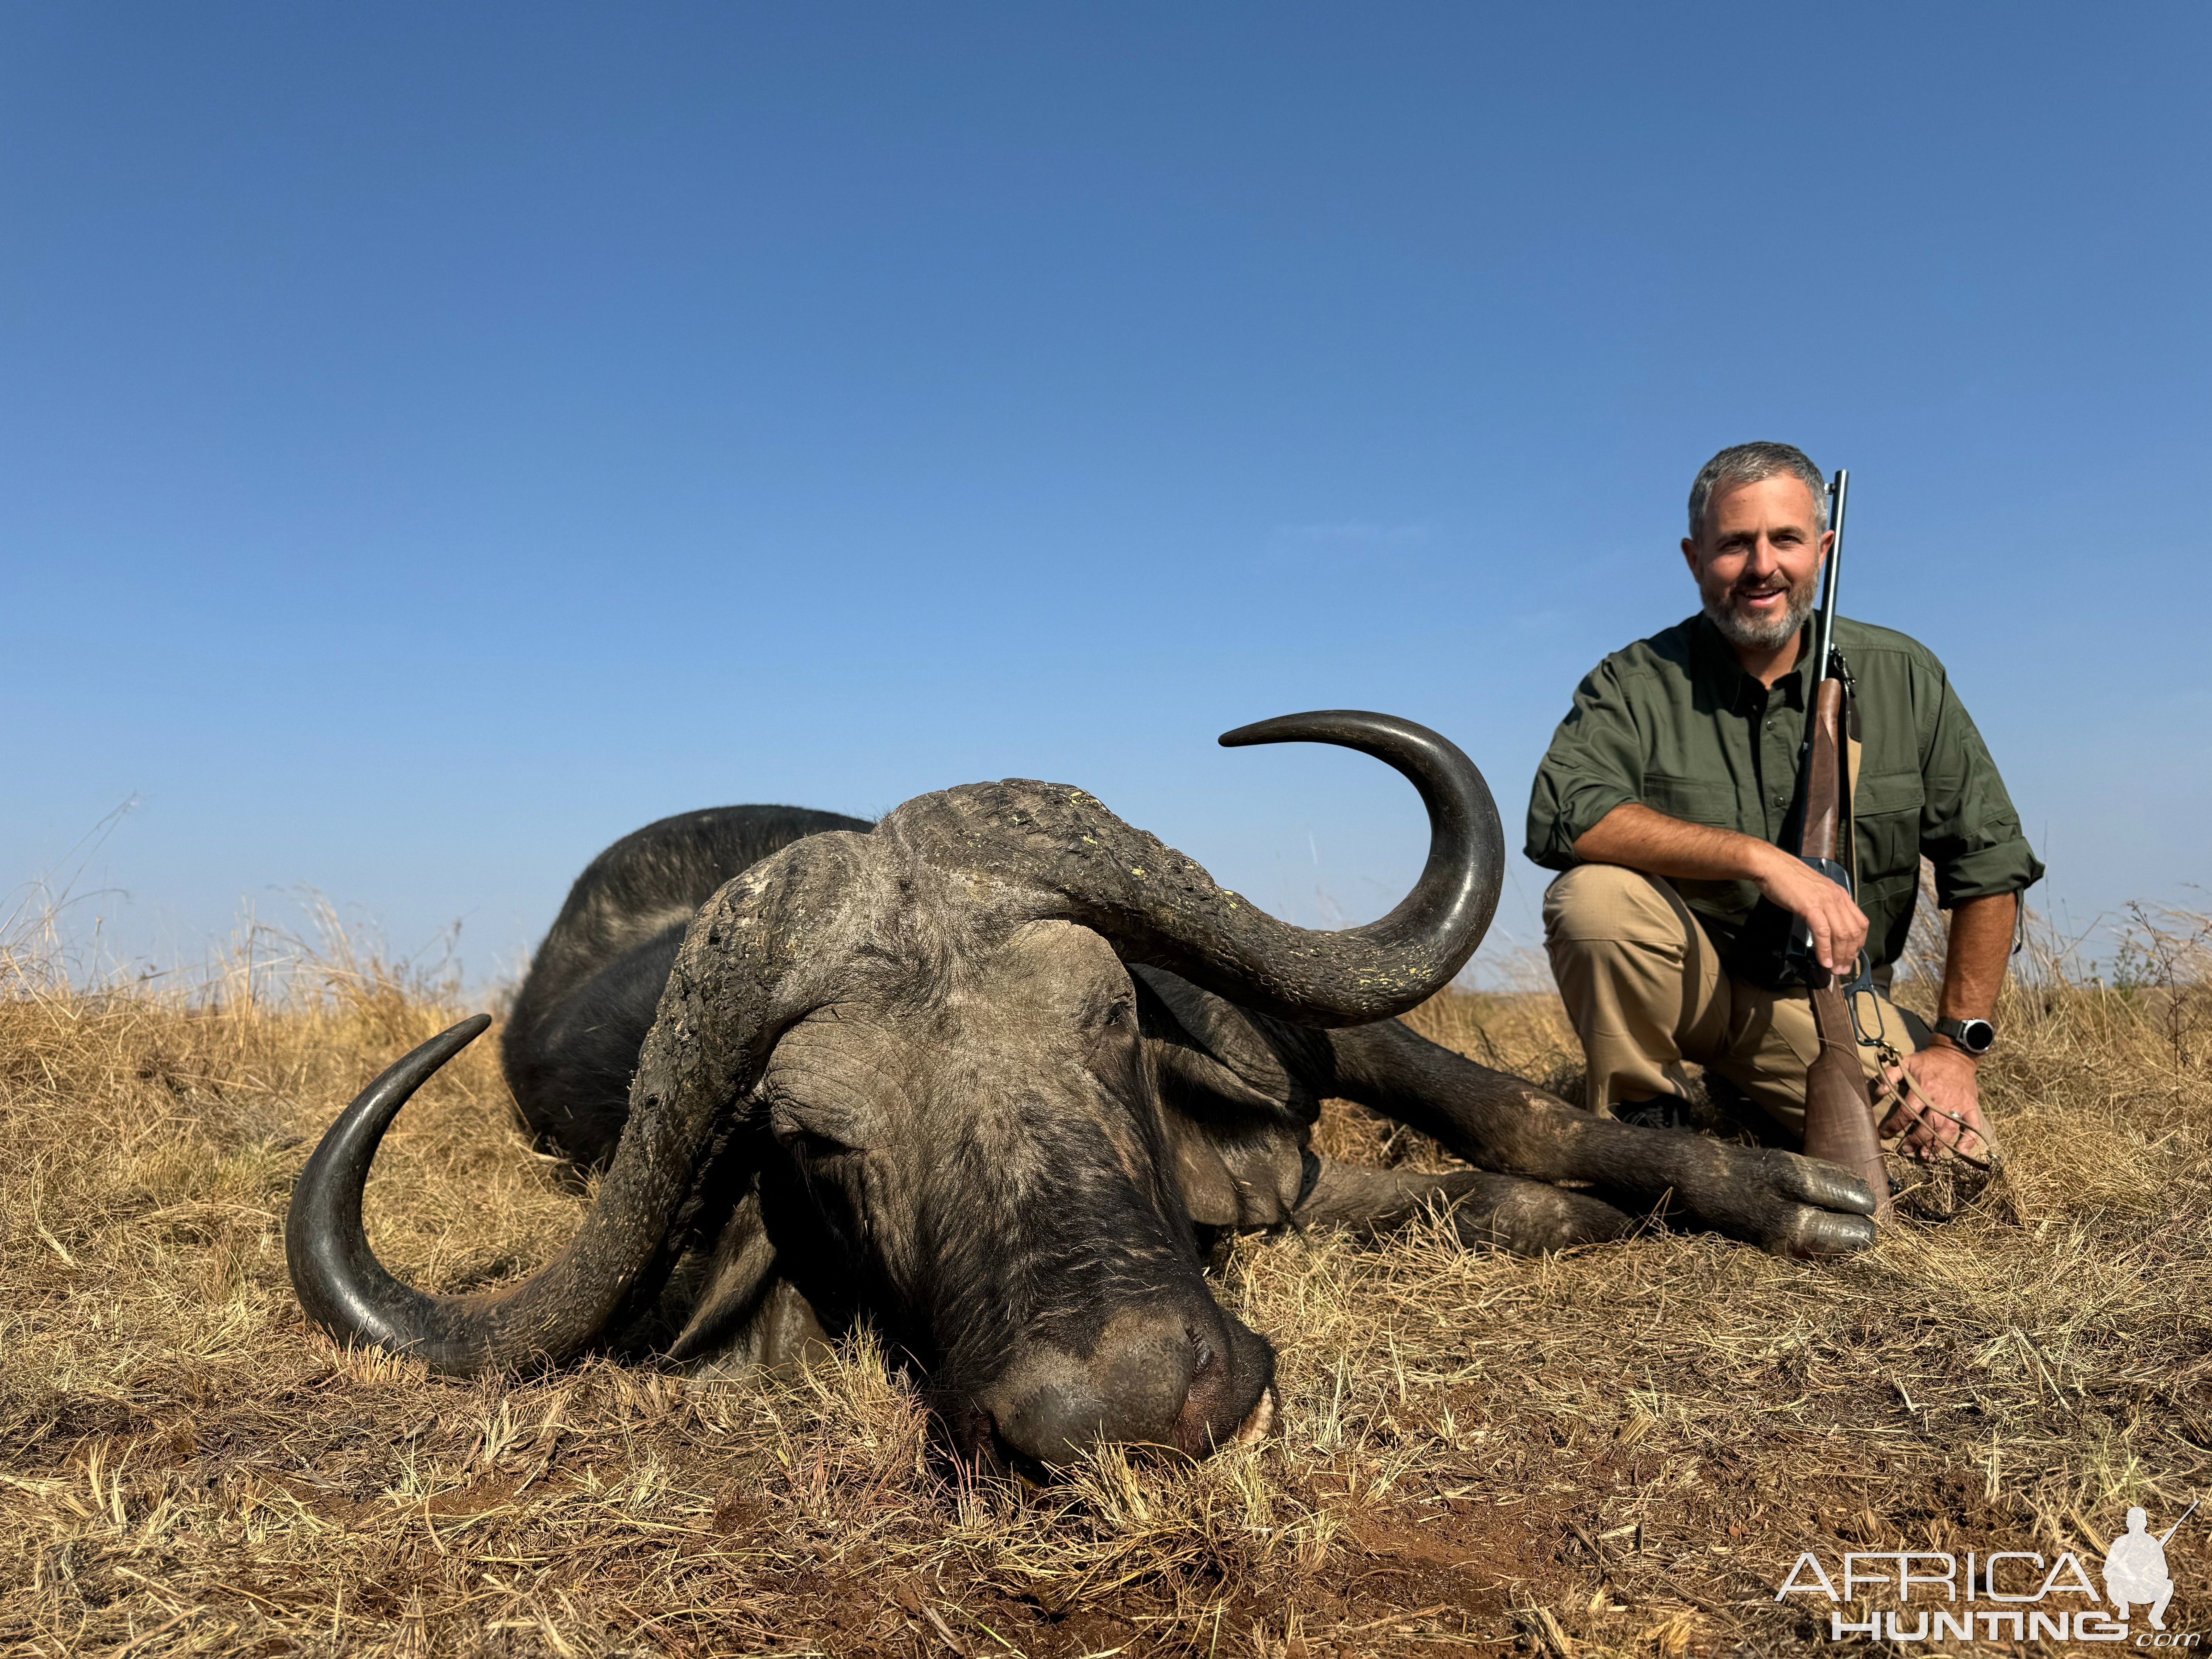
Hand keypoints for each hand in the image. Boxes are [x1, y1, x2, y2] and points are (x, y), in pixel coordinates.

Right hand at [1753, 845, 1870, 973]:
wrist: (1770, 866)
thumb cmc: (1787, 879)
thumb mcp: (1814, 892)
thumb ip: (1824, 906)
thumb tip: (1825, 926)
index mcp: (1840, 894)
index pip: (1860, 922)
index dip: (1858, 944)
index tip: (1849, 957)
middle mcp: (1837, 897)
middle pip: (1853, 931)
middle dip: (1850, 954)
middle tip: (1842, 969)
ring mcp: (1825, 901)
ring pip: (1841, 934)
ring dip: (1839, 955)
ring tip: (1834, 969)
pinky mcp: (1810, 906)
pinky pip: (1823, 932)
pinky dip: (1825, 950)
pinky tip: (1824, 961)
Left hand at [1877, 1044, 1993, 1163]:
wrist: (1956, 1054)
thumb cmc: (1928, 1061)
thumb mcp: (1906, 1062)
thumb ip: (1890, 1076)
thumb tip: (1878, 1091)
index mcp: (1924, 1089)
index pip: (1907, 1112)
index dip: (1895, 1125)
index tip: (1885, 1134)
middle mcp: (1941, 1099)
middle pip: (1928, 1125)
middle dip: (1916, 1140)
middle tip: (1906, 1149)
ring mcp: (1958, 1105)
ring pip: (1948, 1129)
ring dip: (1937, 1144)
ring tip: (1926, 1154)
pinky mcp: (1971, 1107)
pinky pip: (1972, 1127)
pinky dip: (1968, 1141)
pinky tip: (1960, 1152)